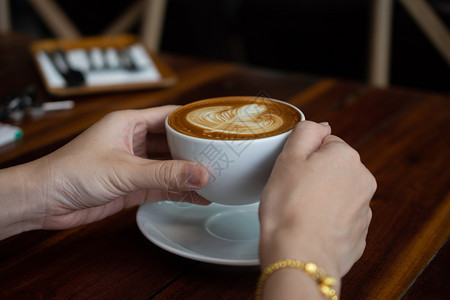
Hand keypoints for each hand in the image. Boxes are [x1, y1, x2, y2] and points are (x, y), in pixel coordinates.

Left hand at [28, 106, 208, 230]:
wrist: (44, 201)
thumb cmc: (71, 172)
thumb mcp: (124, 170)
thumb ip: (164, 174)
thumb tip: (200, 174)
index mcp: (129, 123)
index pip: (170, 116)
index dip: (193, 121)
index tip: (217, 129)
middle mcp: (133, 141)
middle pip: (173, 142)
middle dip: (195, 150)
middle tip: (220, 158)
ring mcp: (134, 164)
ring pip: (169, 165)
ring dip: (188, 173)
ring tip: (215, 178)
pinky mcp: (132, 185)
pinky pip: (162, 185)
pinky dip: (178, 190)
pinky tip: (197, 195)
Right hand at [259, 121, 375, 279]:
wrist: (299, 257)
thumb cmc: (289, 207)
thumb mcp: (288, 158)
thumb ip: (306, 132)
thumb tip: (321, 126)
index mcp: (346, 157)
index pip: (325, 143)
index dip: (304, 156)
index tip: (292, 172)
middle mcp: (363, 180)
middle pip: (333, 168)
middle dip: (315, 176)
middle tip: (293, 192)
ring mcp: (364, 210)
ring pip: (337, 193)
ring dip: (322, 198)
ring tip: (300, 213)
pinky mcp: (359, 234)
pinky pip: (340, 218)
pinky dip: (327, 220)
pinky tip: (309, 228)